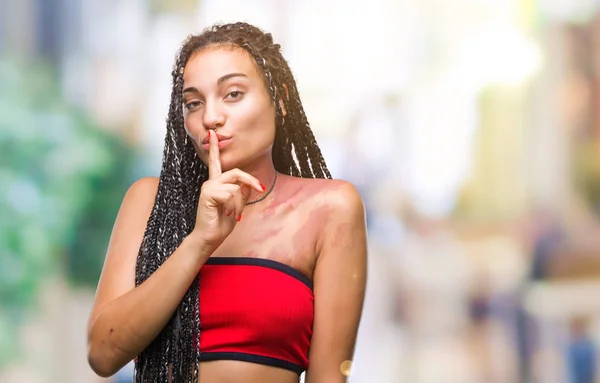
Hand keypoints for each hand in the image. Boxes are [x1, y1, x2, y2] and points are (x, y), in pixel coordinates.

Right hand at [192, 130, 263, 250]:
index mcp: (217, 183)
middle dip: (251, 180)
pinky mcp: (207, 194)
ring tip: (233, 214)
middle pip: (236, 172)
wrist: (210, 238)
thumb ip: (241, 193)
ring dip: (240, 204)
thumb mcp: (237, 206)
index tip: (212, 134)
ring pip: (236, 187)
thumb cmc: (222, 223)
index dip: (215, 148)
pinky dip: (234, 206)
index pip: (216, 162)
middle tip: (261, 189)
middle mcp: (211, 182)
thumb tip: (247, 184)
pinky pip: (230, 194)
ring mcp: (208, 187)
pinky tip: (226, 213)